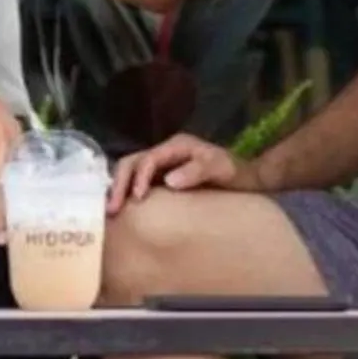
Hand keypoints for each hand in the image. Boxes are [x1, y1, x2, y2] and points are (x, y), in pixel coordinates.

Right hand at [106, 133, 255, 212]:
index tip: (137, 198)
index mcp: (176, 146)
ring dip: (119, 189)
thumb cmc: (233, 172)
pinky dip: (126, 193)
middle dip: (119, 183)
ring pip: (130, 172)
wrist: (246, 179)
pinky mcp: (161, 179)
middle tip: (112, 209)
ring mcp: (162, 165)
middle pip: (131, 163)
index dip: (139, 177)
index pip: (148, 159)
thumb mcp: (219, 168)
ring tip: (111, 212)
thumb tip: (168, 181)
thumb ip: (196, 171)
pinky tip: (123, 211)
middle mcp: (164, 153)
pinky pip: (138, 182)